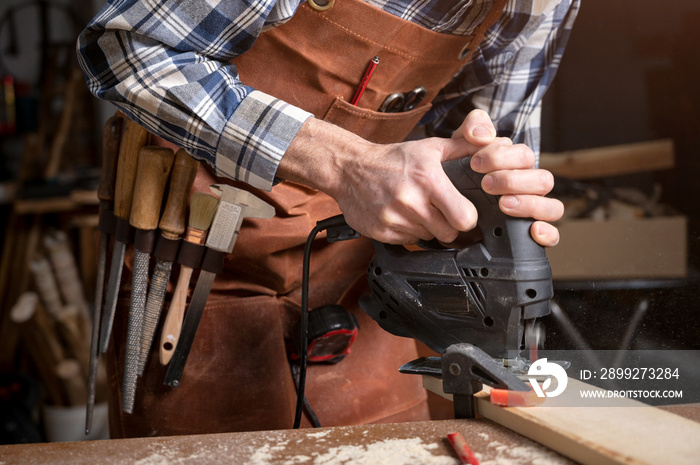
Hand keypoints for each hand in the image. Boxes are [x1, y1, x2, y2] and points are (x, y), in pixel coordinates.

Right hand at [279, 110, 561, 245]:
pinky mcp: (377, 234)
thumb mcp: (432, 146)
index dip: (467, 223)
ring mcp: (391, 221)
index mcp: (429, 181)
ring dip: (428, 235)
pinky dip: (407, 239)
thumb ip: (467, 144)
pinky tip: (400, 221)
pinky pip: (405, 247)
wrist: (346, 167)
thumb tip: (498, 140)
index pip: (464, 221)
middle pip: (448, 237)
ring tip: (419, 216)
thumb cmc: (394, 157)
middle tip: (442, 217)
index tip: (465, 218)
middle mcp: (410, 202)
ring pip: (426, 244)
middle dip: (449, 231)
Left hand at [452, 111, 562, 246]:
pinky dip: (548, 233)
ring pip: (553, 206)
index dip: (501, 157)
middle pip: (543, 180)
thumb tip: (483, 133)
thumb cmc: (462, 174)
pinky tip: (533, 231)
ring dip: (530, 204)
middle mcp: (531, 187)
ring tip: (504, 204)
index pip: (525, 155)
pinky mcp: (531, 233)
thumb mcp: (461, 146)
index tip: (474, 163)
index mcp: (519, 165)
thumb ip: (472, 128)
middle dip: (513, 180)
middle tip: (486, 184)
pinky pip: (553, 236)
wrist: (448, 207)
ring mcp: (534, 211)